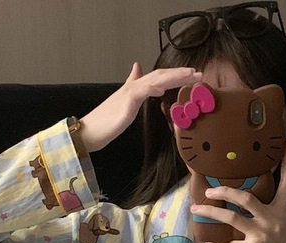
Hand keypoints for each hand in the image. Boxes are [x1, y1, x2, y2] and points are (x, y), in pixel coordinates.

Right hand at [79, 63, 201, 152]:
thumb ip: (132, 86)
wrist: (88, 132)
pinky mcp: (125, 106)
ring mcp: (128, 96)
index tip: (192, 76)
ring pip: (153, 81)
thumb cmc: (105, 122)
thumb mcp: (124, 103)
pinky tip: (162, 88)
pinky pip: (140, 93)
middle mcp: (132, 88)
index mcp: (134, 89)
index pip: (158, 78)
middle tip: (198, 74)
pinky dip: (151, 88)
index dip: (175, 76)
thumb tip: (137, 67)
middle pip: (159, 76)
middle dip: (179, 74)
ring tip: (188, 76)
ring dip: (172, 77)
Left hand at [190, 141, 285, 242]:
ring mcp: (261, 235)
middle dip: (225, 191)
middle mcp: (273, 220)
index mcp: (282, 212)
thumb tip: (243, 201)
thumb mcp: (279, 229)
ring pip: (231, 217)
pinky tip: (209, 242)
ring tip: (196, 208)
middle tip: (209, 189)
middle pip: (246, 197)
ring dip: (210, 212)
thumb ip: (266, 214)